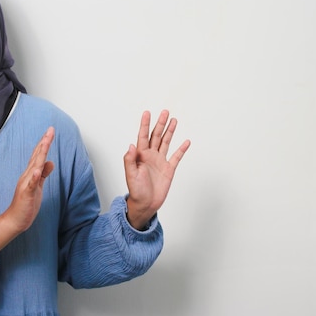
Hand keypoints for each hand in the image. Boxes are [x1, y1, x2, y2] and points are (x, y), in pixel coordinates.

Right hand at [0, 127, 54, 252]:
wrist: (15, 219)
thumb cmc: (26, 203)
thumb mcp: (38, 186)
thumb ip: (43, 174)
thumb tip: (50, 162)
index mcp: (31, 173)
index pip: (38, 155)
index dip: (45, 143)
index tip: (50, 132)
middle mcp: (27, 176)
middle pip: (37, 156)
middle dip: (44, 143)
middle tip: (50, 131)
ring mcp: (26, 184)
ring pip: (34, 167)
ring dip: (40, 155)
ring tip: (45, 143)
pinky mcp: (26, 194)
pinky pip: (30, 185)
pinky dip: (34, 177)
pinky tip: (37, 171)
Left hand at [124, 110, 189, 229]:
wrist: (146, 204)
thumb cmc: (136, 190)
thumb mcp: (130, 174)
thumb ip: (129, 160)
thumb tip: (131, 145)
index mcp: (140, 155)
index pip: (143, 136)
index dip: (144, 124)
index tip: (147, 113)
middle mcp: (150, 155)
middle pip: (156, 136)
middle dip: (160, 124)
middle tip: (165, 112)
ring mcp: (160, 161)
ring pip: (166, 142)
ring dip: (169, 132)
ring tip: (174, 120)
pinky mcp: (169, 169)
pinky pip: (176, 156)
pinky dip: (181, 149)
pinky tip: (186, 141)